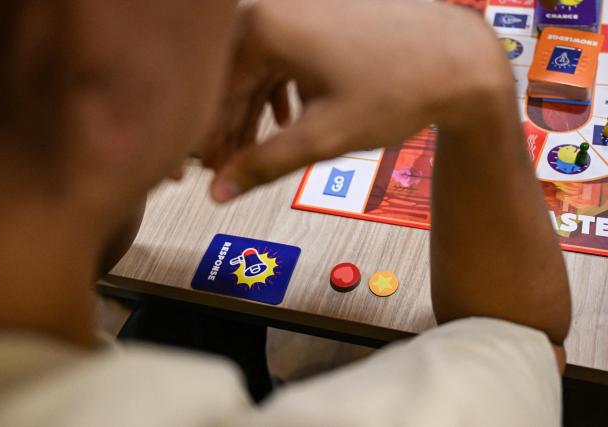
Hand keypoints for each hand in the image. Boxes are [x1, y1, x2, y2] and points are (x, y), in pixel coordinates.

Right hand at [207, 0, 511, 201]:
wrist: (460, 60)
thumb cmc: (397, 90)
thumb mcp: (321, 136)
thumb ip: (263, 165)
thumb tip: (219, 192)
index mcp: (264, 27)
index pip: (215, 90)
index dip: (209, 137)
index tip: (206, 170)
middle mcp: (275, 7)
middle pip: (234, 77)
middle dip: (230, 127)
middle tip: (226, 168)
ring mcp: (300, 7)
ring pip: (259, 69)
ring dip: (253, 112)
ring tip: (252, 152)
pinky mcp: (321, 15)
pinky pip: (284, 57)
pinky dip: (280, 91)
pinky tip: (285, 120)